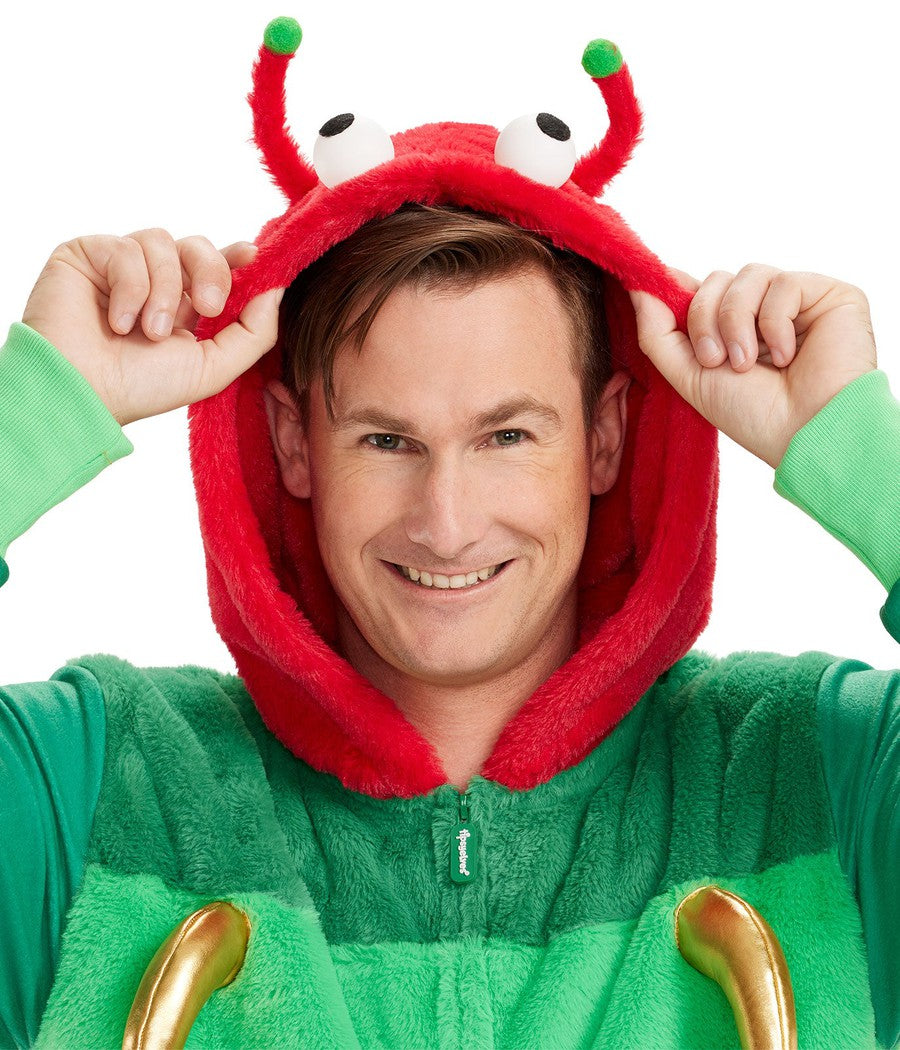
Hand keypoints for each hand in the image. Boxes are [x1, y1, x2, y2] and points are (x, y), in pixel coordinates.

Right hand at [22, 229, 283, 425]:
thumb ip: (253, 332)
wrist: (85, 393)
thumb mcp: (214, 368)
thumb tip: (277, 289)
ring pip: (162, 242)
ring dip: (163, 290)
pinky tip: (118, 322)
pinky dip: (130, 287)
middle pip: (196, 245)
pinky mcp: (88, 254)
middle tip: (206, 306)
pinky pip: (125, 248)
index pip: (214, 266)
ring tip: (148, 332)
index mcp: (182, 307)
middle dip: (209, 271)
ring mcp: (120, 266)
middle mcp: (153, 282)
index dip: (234, 256)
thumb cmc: (143, 388)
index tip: (252, 256)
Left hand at [628, 265, 877, 467]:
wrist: (806, 434)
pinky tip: (788, 356)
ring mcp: (798, 302)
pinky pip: (784, 283)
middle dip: (704, 319)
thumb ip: (657, 332)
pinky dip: (776, 323)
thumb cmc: (753, 415)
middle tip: (715, 360)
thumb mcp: (689, 376)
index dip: (675, 290)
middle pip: (716, 280)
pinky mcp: (830, 295)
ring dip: (736, 322)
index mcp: (732, 330)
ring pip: (747, 275)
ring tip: (747, 363)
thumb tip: (636, 286)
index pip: (699, 290)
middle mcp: (764, 312)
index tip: (647, 290)